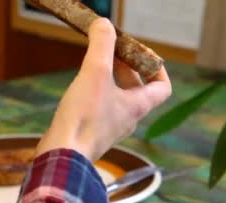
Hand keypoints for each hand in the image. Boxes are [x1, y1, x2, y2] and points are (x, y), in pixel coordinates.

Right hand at [36, 18, 171, 159]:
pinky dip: (92, 97)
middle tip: (109, 53)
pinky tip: (76, 90)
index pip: (162, 87)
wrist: (62, 156)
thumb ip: (101, 45)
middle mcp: (127, 120)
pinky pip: (97, 111)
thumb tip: (104, 24)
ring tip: (91, 67)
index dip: (157, 68)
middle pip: (135, 90)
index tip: (142, 54)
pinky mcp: (89, 136)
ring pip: (115, 100)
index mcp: (137, 106)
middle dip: (124, 68)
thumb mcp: (95, 72)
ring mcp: (107, 130)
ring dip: (107, 82)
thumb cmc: (84, 119)